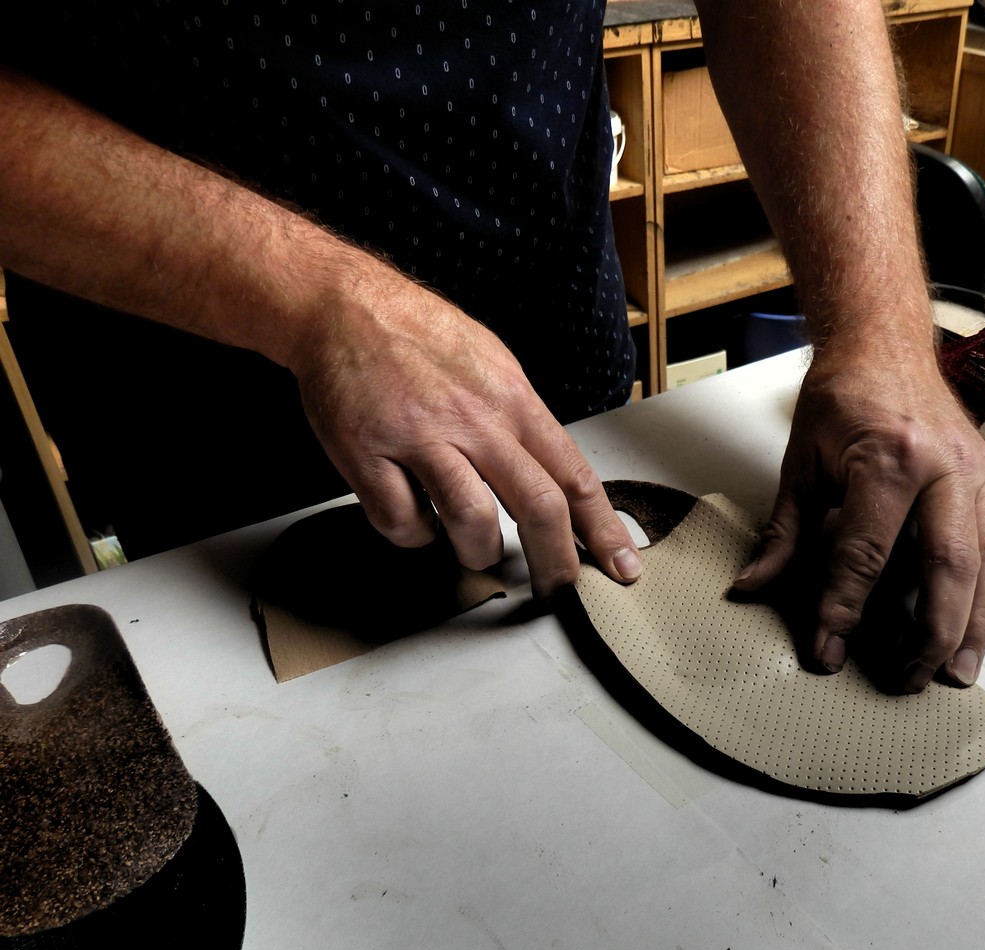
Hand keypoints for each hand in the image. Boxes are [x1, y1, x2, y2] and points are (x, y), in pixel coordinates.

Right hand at [284, 268, 642, 595]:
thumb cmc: (418, 335)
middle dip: (556, 562)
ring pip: (471, 521)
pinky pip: (402, 521)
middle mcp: (474, 420)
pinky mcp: (369, 454)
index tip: (622, 566)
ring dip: (478, 552)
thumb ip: (522, 422)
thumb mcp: (493, 365)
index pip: (575, 475)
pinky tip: (416, 520)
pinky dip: (414, 535)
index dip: (603, 529)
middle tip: (557, 590)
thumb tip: (554, 476)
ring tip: (474, 549)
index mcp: (512, 399)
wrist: (343, 306)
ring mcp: (421, 437)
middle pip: (538, 506)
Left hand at [731, 341, 984, 690]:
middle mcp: (946, 468)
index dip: (844, 610)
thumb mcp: (800, 463)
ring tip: (957, 672)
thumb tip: (754, 587)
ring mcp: (980, 473)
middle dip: (932, 636)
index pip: (865, 554)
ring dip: (978, 625)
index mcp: (890, 459)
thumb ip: (784, 533)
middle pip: (948, 569)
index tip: (828, 651)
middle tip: (910, 680)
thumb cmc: (843, 397)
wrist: (884, 342)